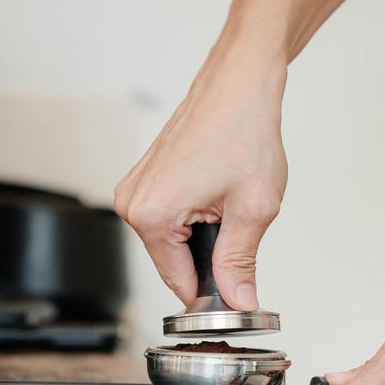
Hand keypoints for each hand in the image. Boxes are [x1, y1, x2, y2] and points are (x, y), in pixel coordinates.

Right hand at [114, 54, 286, 310]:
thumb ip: (241, 263)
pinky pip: (170, 218)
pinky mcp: (144, 179)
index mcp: (152, 215)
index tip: (238, 293)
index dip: (213, 294)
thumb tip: (240, 300)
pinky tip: (215, 191)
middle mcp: (132, 203)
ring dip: (204, 236)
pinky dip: (196, 216)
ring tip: (228, 200)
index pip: (179, 283)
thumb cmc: (243, 130)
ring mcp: (135, 189)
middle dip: (210, 258)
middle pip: (174, 264)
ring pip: (173, 242)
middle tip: (241, 227)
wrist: (239, 85)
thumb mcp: (252, 210)